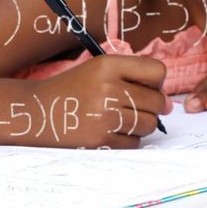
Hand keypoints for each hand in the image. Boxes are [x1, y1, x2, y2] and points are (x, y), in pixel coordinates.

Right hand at [32, 55, 171, 147]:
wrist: (36, 112)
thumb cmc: (75, 89)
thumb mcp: (100, 70)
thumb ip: (136, 80)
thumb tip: (169, 107)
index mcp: (108, 65)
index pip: (158, 71)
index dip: (156, 81)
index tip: (144, 87)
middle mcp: (107, 88)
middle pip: (156, 100)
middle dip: (150, 106)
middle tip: (129, 106)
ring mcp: (103, 116)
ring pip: (148, 123)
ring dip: (140, 124)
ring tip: (119, 118)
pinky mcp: (100, 141)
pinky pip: (134, 142)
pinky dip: (128, 139)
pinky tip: (109, 131)